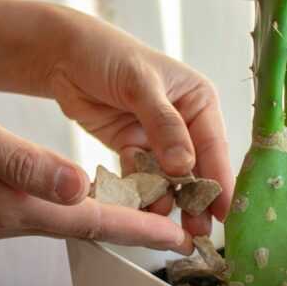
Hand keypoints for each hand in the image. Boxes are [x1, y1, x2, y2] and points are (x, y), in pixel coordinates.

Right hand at [0, 78, 192, 253]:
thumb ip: (23, 162)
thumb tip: (77, 187)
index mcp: (9, 203)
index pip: (89, 220)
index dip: (137, 228)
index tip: (176, 237)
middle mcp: (7, 217)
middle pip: (86, 226)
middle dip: (134, 228)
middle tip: (177, 227)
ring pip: (68, 220)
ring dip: (110, 218)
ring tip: (149, 211)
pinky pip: (48, 211)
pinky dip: (79, 207)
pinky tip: (92, 196)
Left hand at [37, 8, 234, 235]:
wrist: (63, 53)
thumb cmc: (108, 54)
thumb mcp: (140, 84)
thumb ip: (163, 124)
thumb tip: (184, 166)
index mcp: (198, 100)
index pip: (214, 144)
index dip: (219, 179)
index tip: (223, 211)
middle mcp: (183, 120)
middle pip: (195, 166)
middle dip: (195, 197)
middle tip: (197, 231)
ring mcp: (156, 136)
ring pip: (167, 176)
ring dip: (167, 198)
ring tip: (163, 223)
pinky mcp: (130, 146)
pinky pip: (139, 175)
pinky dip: (139, 191)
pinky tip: (139, 209)